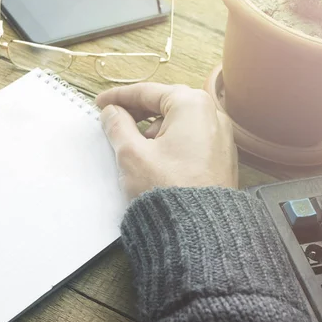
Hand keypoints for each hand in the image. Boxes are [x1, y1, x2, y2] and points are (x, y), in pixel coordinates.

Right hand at [96, 83, 237, 199]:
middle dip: (137, 113)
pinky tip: (154, 159)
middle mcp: (212, 115)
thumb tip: (111, 113)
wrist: (199, 229)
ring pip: (178, 123)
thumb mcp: (132, 154)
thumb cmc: (166, 188)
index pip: (148, 92)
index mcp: (191, 104)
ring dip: (152, 129)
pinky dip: (169, 142)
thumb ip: (117, 126)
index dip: (119, 97)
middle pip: (165, 104)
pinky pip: (190, 140)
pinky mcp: (221, 158)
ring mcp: (221, 137)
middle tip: (113, 121)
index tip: (100, 104)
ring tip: (134, 146)